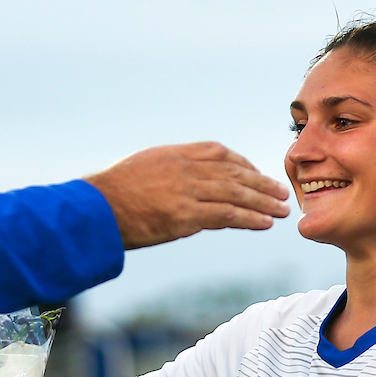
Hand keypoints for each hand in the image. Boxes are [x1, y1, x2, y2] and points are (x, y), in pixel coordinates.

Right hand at [84, 142, 289, 248]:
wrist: (94, 211)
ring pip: (236, 193)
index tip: (255, 174)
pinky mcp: (184, 215)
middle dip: (260, 183)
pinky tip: (263, 223)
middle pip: (233, 172)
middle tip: (280, 191)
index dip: (242, 164)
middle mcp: (184, 168)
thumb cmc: (109, 197)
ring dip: (262, 202)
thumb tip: (186, 185)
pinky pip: (226, 215)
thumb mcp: (140, 170)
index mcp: (173, 154)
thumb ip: (167, 173)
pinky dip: (249, 218)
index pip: (218, 153)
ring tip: (281, 210)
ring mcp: (186, 191)